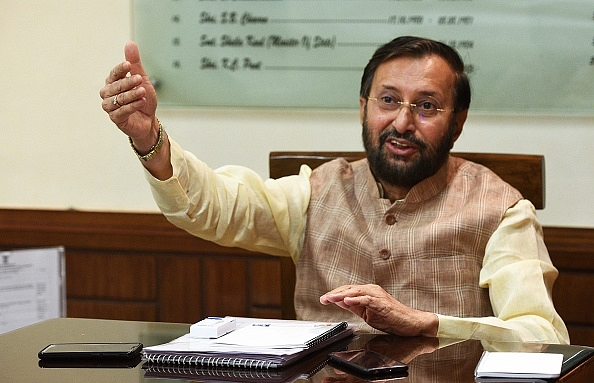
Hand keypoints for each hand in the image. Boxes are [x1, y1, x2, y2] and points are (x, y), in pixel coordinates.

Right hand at [99, 41, 157, 151]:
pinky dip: (132, 106)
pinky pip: (121, 112)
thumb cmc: (143, 99)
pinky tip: (141, 101)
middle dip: (128, 82)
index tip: (129, 65)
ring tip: (143, 91)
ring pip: (118, 99)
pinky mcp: (116, 119)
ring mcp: (110, 107)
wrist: (149, 120)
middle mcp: (108, 94)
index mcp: (113, 82)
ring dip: (131, 95)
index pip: (114, 74)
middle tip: (140, 79)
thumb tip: (130, 43)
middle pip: (115, 86)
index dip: (120, 69)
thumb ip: (135, 63)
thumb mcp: (142, 79)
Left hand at [319, 284, 437, 336]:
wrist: (410, 323)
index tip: (323, 299)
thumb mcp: (367, 313)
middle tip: (323, 299)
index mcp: (368, 293)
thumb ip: (354, 306)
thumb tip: (339, 302)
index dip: (334, 294)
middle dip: (334, 294)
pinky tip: (347, 301)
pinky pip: (367, 299)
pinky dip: (356, 299)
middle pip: (349, 289)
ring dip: (342, 295)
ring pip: (356, 292)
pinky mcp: (382, 302)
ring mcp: (377, 295)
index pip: (347, 291)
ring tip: (330, 298)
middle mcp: (372, 291)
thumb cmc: (391, 318)